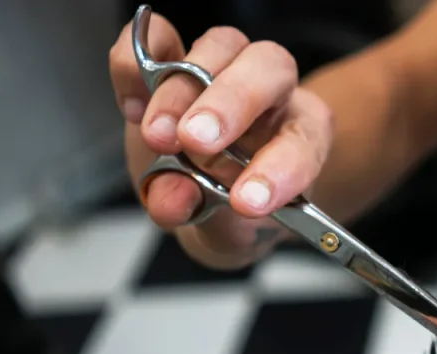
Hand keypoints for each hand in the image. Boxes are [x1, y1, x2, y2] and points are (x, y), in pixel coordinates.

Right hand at [109, 14, 333, 268]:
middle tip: (195, 142)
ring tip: (157, 137)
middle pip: (269, 68)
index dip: (280, 166)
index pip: (304, 138)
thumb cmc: (232, 214)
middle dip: (231, 102)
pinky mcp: (173, 59)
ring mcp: (224, 70)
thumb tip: (172, 198)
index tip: (246, 201)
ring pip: (221, 46)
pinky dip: (138, 61)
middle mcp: (272, 94)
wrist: (205, 200)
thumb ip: (210, 221)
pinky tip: (132, 108)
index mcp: (302, 138)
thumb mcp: (228, 233)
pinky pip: (160, 36)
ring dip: (182, 90)